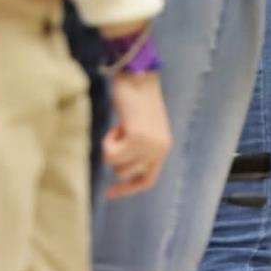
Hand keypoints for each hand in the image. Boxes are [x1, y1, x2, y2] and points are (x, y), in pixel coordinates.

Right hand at [102, 70, 170, 198]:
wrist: (138, 76)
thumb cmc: (135, 97)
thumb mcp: (141, 127)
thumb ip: (137, 147)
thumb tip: (120, 169)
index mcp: (163, 147)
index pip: (147, 179)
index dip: (128, 188)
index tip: (109, 194)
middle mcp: (160, 150)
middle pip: (125, 173)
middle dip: (115, 155)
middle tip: (121, 131)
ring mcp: (150, 146)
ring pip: (116, 165)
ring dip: (111, 146)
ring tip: (121, 126)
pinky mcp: (138, 139)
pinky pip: (110, 154)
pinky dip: (107, 140)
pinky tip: (118, 124)